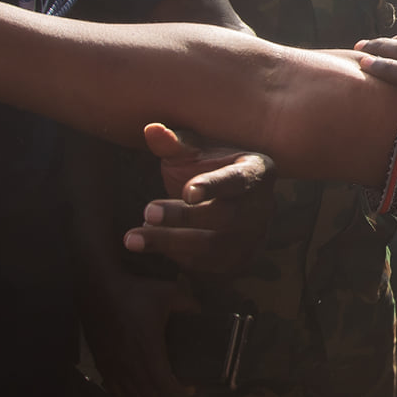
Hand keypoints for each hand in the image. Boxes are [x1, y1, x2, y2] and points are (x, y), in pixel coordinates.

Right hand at [80, 266, 196, 396]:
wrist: (98, 289)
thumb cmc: (134, 291)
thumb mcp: (168, 292)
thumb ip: (188, 304)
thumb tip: (199, 311)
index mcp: (149, 351)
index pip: (165, 386)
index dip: (180, 393)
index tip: (190, 389)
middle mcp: (130, 365)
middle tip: (177, 387)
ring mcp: (113, 366)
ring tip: (157, 389)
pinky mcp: (101, 363)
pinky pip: (114, 390)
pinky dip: (127, 395)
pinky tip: (134, 388)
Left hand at [129, 123, 275, 272]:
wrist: (233, 201)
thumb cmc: (210, 169)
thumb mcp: (195, 152)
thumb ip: (174, 144)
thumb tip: (150, 129)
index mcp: (256, 171)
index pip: (236, 180)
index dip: (213, 186)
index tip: (187, 192)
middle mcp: (263, 207)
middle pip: (224, 217)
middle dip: (182, 217)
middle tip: (146, 212)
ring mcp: (255, 238)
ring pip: (214, 247)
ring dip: (170, 243)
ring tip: (133, 238)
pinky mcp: (241, 261)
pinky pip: (208, 266)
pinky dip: (177, 257)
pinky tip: (153, 244)